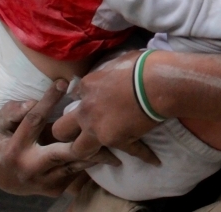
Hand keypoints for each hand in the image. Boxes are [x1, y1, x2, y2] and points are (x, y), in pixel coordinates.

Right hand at [0, 80, 119, 196]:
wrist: (6, 180)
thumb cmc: (5, 145)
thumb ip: (11, 113)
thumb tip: (31, 103)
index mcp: (15, 149)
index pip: (33, 121)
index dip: (48, 101)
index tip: (62, 83)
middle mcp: (30, 167)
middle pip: (63, 152)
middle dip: (84, 139)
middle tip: (102, 122)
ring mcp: (44, 181)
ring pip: (76, 164)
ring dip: (97, 152)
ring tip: (118, 138)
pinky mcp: (56, 188)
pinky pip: (77, 172)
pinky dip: (91, 160)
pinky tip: (108, 151)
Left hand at [52, 51, 159, 165]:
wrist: (159, 83)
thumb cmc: (142, 65)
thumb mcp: (119, 60)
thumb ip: (109, 72)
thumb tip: (112, 73)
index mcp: (88, 86)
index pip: (75, 97)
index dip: (84, 100)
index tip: (94, 101)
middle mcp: (87, 110)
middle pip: (61, 129)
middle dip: (65, 132)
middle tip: (77, 132)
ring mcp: (99, 129)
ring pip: (79, 150)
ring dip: (87, 152)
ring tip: (97, 153)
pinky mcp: (118, 141)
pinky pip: (131, 151)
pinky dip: (145, 154)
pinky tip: (154, 160)